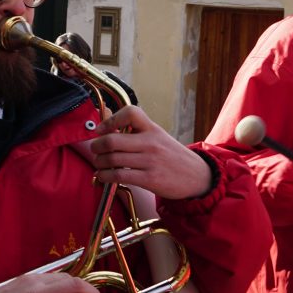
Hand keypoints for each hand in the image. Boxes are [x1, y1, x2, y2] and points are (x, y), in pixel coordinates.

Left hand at [89, 105, 211, 200]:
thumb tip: (108, 121)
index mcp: (153, 129)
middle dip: (97, 146)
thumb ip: (137, 131)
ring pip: (113, 159)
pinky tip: (103, 176)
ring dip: (99, 163)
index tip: (102, 129)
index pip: (131, 113)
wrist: (198, 177)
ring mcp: (150, 161)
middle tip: (95, 149)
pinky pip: (119, 176)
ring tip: (99, 164)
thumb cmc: (173, 157)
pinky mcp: (149, 179)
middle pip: (113, 140)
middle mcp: (151, 143)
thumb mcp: (159, 137)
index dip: (111, 119)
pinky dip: (105, 176)